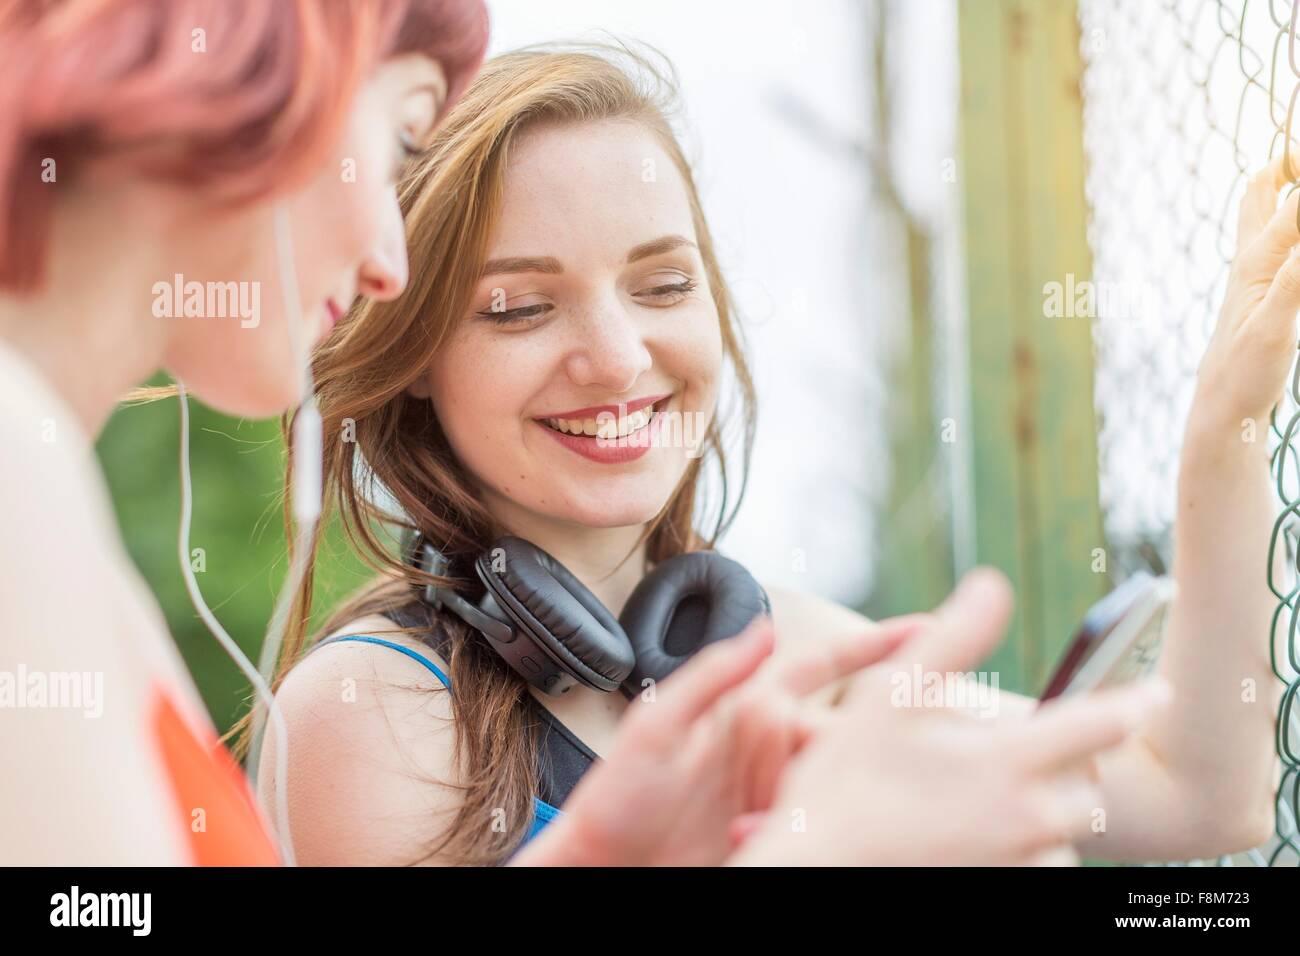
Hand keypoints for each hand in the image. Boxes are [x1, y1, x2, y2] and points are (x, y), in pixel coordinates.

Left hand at [508, 613, 922, 866]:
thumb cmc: (616, 797)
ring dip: (815, 796)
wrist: (603, 870)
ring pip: (827, 780)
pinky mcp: (773, 831)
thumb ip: (710, 677)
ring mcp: (771, 791)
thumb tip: (763, 630)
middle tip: (840, 764)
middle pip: (833, 731)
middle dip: (846, 745)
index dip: (869, 647)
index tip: (921, 630)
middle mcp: (764, 747)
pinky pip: (812, 823)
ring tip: (757, 816)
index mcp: (741, 710)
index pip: (817, 669)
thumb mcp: (656, 726)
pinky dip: (803, 830)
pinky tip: (772, 838)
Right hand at [728, 569, 1172, 865]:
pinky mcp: (1001, 892)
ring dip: (1046, 814)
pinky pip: (1037, 868)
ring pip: (1065, 836)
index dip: (1135, 702)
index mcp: (1004, 763)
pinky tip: (978, 834)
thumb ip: (952, 637)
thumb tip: (992, 584)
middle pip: (1089, 790)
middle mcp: (1025, 821)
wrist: (818, 867)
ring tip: (996, 799)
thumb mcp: (889, 695)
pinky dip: (1023, 849)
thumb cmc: (845, 781)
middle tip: (1039, 754)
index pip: (1099, 724)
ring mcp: (1016, 865)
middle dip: (1075, 768)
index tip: (1159, 692)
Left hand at [1191, 153, 1299, 433]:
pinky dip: (1286, 221)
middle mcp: (1251, 260)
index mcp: (1256, 262)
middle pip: (1260, 192)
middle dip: (1285, 164)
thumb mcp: (1275, 328)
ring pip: (1264, 214)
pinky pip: (1275, 243)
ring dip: (1283, 186)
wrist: (1222, 406)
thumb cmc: (1245, 371)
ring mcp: (1255, 275)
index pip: (1292, 205)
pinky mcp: (1262, 292)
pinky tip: (1290, 225)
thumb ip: (1295, 280)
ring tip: (1294, 170)